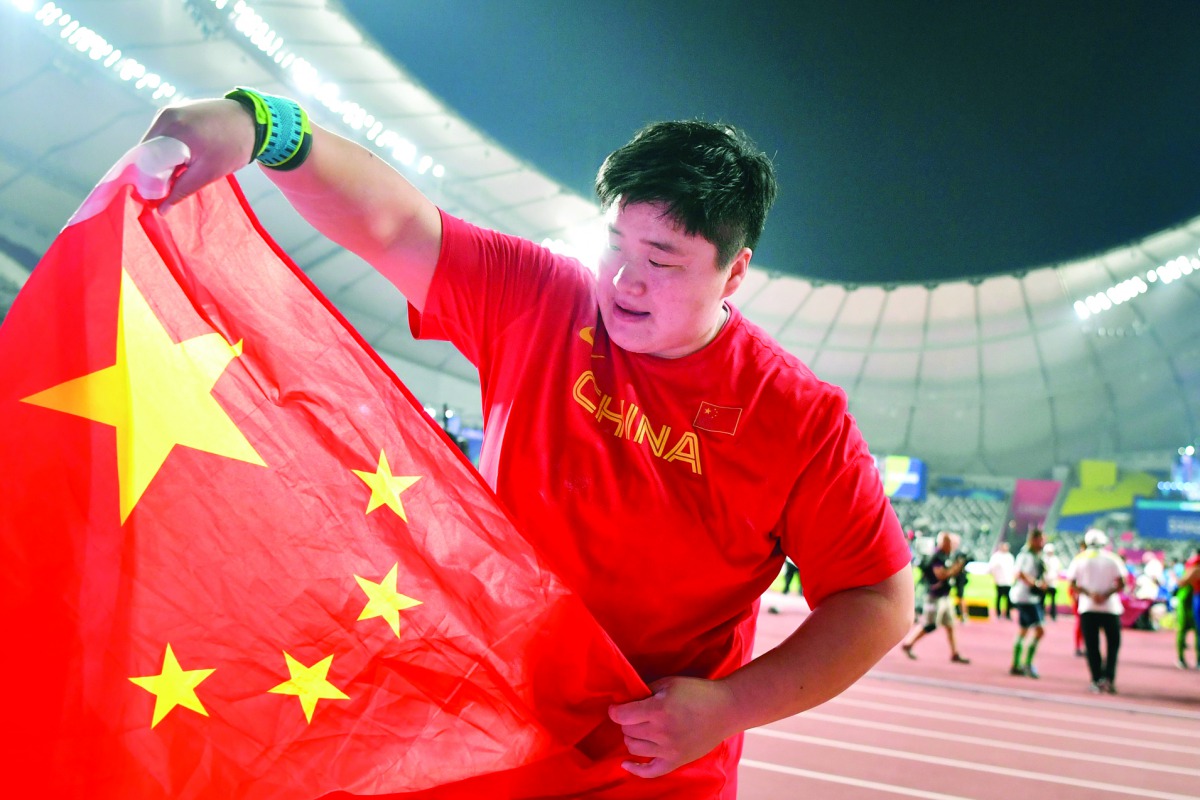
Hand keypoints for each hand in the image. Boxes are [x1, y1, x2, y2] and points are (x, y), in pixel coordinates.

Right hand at [140, 98, 257, 212]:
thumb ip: (181, 190)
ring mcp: (169, 112)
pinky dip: (165, 150)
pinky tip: (179, 162)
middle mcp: (166, 117)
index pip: (143, 160)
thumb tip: (160, 209)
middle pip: (145, 151)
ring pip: (152, 144)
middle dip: (152, 173)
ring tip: (176, 176)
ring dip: (159, 162)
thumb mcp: (208, 173)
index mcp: (173, 130)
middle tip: (165, 191)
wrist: (252, 121)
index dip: (145, 182)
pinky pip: (161, 135)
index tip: (153, 199)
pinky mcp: (174, 111)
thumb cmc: (233, 148)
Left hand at [607, 675, 736, 778]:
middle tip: (635, 714)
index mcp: (658, 709)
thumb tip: (626, 701)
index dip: (615, 710)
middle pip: (627, 731)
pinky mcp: (676, 761)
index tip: (616, 708)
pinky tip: (626, 764)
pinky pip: (650, 772)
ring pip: (633, 748)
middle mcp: (661, 732)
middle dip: (627, 722)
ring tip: (639, 729)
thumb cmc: (698, 692)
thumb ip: (645, 692)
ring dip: (631, 737)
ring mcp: (669, 749)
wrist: (725, 709)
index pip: (622, 715)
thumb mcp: (669, 683)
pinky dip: (635, 769)